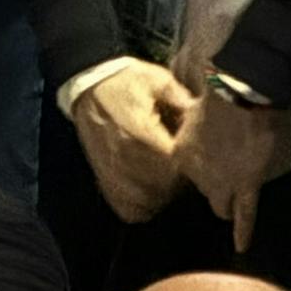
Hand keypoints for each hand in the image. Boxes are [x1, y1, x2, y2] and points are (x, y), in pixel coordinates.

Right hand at [72, 60, 196, 221]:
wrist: (89, 89)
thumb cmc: (126, 83)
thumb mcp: (157, 79)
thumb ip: (181, 97)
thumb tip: (202, 115)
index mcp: (141, 135)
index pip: (175, 165)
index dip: (190, 164)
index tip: (196, 155)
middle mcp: (125, 160)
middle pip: (165, 188)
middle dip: (180, 181)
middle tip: (186, 168)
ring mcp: (114, 175)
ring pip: (149, 203)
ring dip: (164, 196)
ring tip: (170, 179)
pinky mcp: (107, 183)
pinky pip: (130, 210)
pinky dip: (144, 207)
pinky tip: (151, 191)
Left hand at [173, 91, 290, 250]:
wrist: (240, 91)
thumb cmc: (217, 93)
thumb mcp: (192, 107)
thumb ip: (190, 119)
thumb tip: (190, 116)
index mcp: (180, 153)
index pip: (189, 172)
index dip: (201, 167)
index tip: (208, 163)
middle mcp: (197, 174)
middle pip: (205, 190)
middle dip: (214, 185)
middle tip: (226, 177)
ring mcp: (221, 182)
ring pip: (221, 205)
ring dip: (227, 204)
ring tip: (234, 205)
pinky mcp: (245, 184)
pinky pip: (244, 214)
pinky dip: (243, 231)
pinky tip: (241, 246)